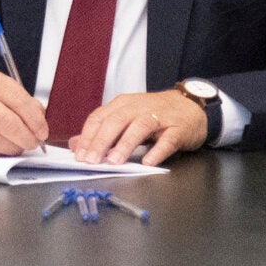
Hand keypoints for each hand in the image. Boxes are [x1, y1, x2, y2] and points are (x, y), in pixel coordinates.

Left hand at [71, 89, 209, 164]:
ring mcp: (160, 116)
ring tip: (115, 161)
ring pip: (140, 127)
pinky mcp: (178, 128)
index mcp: (123, 105)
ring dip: (125, 144)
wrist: (190, 107)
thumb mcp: (126, 119)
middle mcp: (140, 107)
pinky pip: (167, 139)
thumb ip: (101, 131)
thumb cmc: (155, 115)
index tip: (80, 155)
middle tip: (92, 160)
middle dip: (102, 141)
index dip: (88, 136)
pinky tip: (148, 161)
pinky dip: (157, 150)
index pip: (100, 117)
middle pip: (117, 121)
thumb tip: (75, 145)